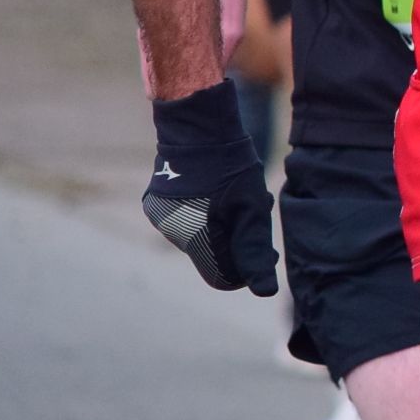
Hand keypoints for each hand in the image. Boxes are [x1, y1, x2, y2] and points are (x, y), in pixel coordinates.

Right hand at [142, 81, 276, 294]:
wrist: (197, 127)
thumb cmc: (231, 167)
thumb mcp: (251, 209)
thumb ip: (254, 252)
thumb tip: (264, 292)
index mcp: (196, 239)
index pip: (222, 278)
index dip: (246, 270)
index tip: (263, 250)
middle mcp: (173, 233)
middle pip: (212, 257)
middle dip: (236, 244)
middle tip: (253, 214)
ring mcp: (161, 218)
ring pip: (199, 239)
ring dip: (220, 227)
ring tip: (233, 197)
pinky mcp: (155, 204)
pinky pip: (185, 221)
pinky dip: (203, 214)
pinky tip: (213, 191)